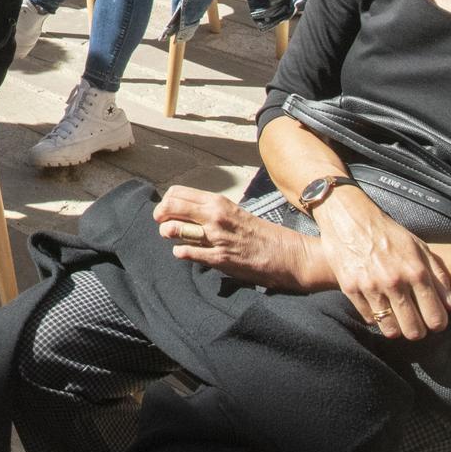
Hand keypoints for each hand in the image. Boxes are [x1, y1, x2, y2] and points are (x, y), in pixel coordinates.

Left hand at [154, 186, 319, 290]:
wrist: (289, 255)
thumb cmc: (262, 234)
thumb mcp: (235, 213)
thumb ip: (211, 212)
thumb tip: (185, 213)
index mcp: (219, 202)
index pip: (177, 193)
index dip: (166, 201)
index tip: (166, 210)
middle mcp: (215, 216)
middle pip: (170, 207)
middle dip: (160, 216)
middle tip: (162, 223)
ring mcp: (216, 237)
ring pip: (173, 229)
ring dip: (168, 234)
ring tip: (172, 237)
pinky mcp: (220, 258)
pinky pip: (187, 253)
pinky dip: (181, 252)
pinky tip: (183, 252)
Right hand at [312, 194, 450, 339]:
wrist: (349, 217)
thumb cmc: (388, 232)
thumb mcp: (419, 248)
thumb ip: (439, 278)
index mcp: (416, 272)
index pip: (436, 318)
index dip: (438, 324)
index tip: (433, 320)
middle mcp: (394, 282)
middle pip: (414, 331)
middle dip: (418, 330)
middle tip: (414, 322)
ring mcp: (371, 287)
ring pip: (390, 330)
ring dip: (396, 328)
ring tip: (396, 318)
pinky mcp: (350, 288)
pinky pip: (369, 318)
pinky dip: (375, 316)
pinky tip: (378, 304)